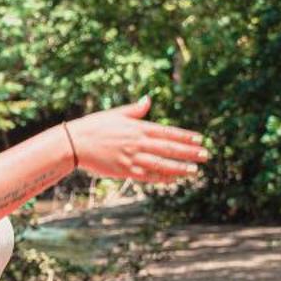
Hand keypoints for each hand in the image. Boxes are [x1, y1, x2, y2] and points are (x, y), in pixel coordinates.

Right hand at [66, 97, 207, 183]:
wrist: (75, 143)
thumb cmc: (94, 126)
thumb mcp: (116, 114)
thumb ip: (135, 110)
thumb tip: (148, 100)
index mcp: (137, 127)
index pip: (167, 132)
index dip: (185, 136)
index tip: (200, 139)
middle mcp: (138, 142)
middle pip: (169, 148)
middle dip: (189, 152)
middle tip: (206, 155)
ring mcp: (132, 157)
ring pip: (161, 163)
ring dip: (180, 167)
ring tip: (195, 170)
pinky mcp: (125, 171)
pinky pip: (148, 176)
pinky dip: (162, 178)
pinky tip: (174, 179)